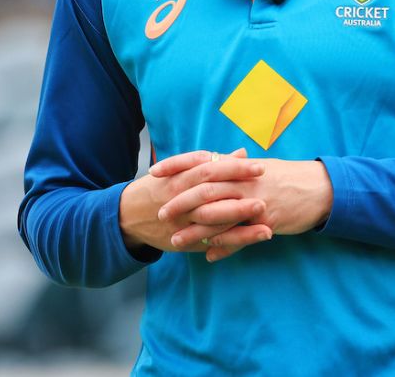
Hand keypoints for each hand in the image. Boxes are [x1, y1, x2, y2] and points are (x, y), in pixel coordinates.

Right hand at [119, 148, 272, 256]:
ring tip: (267, 216)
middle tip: (266, 188)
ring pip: (213, 219)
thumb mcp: (180, 172)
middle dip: (239, 189)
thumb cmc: (159, 188)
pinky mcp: (187, 240)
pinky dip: (235, 240)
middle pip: (212, 192)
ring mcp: (183, 222)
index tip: (258, 166)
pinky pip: (213, 241)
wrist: (127, 216)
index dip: (234, 167)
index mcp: (180, 178)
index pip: (209, 168)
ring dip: (241, 217)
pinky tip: (256, 237)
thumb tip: (242, 153)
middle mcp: (180, 199)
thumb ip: (212, 164)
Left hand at [152, 156, 333, 262]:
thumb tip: (211, 165)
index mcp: (240, 165)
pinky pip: (240, 236)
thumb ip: (233, 169)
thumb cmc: (288, 178)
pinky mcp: (266, 220)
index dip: (177, 165)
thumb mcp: (259, 169)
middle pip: (205, 189)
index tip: (155, 171)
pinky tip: (208, 256)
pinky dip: (224, 247)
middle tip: (161, 213)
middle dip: (180, 201)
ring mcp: (255, 201)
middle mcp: (245, 180)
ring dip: (196, 230)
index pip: (202, 160)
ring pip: (219, 215)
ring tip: (176, 240)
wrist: (321, 188)